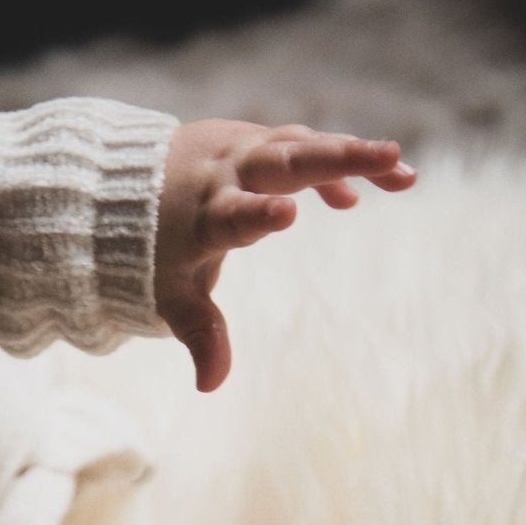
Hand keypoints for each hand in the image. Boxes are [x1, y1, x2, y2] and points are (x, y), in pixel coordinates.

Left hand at [156, 120, 415, 391]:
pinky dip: (333, 167)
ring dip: (353, 156)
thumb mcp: (171, 294)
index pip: (234, 215)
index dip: (258, 215)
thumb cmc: (151, 248)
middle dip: (336, 160)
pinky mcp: (255, 140)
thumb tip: (210, 384)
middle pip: (285, 161)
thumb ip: (200, 332)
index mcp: (204, 215)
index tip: (289, 213)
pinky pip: (300, 147)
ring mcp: (242, 150)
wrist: (121, 186)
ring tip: (404, 174)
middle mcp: (226, 173)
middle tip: (387, 157)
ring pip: (302, 145)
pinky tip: (359, 199)